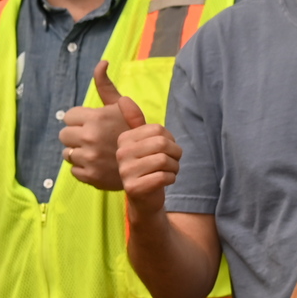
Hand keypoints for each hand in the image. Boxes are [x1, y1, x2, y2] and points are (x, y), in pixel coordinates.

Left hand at [61, 62, 142, 189]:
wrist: (148, 164)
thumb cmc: (131, 131)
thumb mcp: (122, 107)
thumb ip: (106, 86)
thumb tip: (102, 62)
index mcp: (96, 118)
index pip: (68, 117)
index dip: (79, 120)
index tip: (92, 125)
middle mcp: (90, 137)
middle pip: (64, 135)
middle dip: (76, 136)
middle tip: (92, 139)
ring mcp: (89, 158)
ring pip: (67, 153)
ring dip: (78, 153)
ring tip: (95, 152)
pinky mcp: (90, 176)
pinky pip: (73, 170)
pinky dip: (83, 169)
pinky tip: (97, 165)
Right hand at [112, 84, 179, 222]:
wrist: (145, 199)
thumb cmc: (148, 167)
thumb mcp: (143, 142)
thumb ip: (135, 121)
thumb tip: (123, 99)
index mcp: (124, 139)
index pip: (158, 130)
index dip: (170, 140)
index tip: (166, 149)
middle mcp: (121, 153)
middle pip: (162, 144)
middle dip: (175, 154)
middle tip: (172, 162)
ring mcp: (125, 171)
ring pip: (164, 160)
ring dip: (174, 167)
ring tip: (168, 171)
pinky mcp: (133, 188)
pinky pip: (163, 177)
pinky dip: (171, 178)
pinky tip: (165, 181)